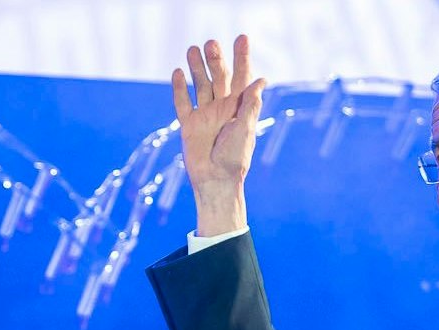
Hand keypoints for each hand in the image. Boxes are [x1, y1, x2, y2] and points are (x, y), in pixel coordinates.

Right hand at [170, 35, 265, 236]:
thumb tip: (260, 79)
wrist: (215, 182)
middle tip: (211, 43)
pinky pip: (182, 103)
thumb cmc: (235, 159)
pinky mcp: (188, 125)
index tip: (241, 38)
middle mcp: (222, 108)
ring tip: (192, 49)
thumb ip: (251, 104)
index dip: (242, 57)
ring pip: (200, 85)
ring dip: (197, 67)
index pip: (242, 76)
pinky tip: (177, 73)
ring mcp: (204, 115)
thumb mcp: (246, 130)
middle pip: (219, 77)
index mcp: (239, 107)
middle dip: (216, 59)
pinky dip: (179, 88)